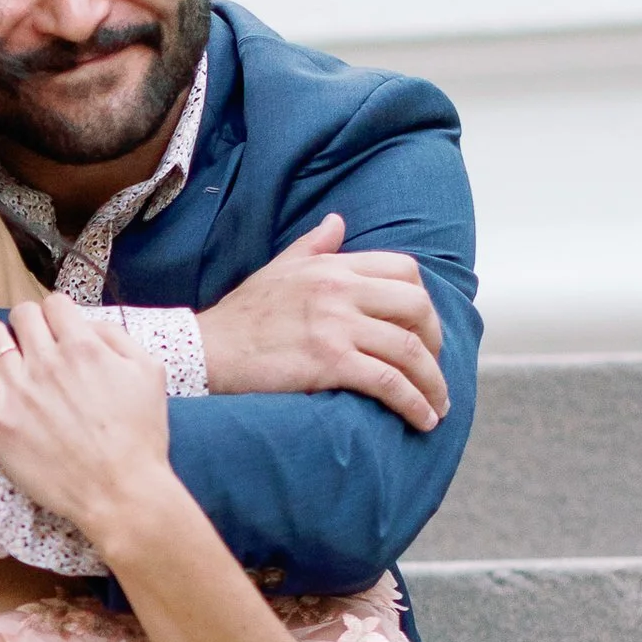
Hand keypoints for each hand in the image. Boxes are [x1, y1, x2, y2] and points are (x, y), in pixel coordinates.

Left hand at [0, 298, 173, 551]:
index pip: (55, 305)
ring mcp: (18, 387)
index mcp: (84, 346)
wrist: (119, 491)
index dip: (56, 318)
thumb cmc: (139, 437)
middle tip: (32, 350)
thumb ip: (115, 336)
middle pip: (22, 316)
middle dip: (27, 326)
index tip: (56, 334)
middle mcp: (48, 359)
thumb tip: (84, 322)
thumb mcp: (148, 372)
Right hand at [198, 216, 448, 430]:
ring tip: (437, 407)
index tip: (423, 329)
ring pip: (409, 349)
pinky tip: (422, 419)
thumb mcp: (277, 270)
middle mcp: (340, 289)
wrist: (204, 351)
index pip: (404, 270)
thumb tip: (337, 222)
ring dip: (433, 383)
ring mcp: (336, 325)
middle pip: (417, 307)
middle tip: (433, 369)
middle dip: (436, 341)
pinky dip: (414, 402)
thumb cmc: (240, 316)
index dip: (423, 301)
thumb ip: (312, 246)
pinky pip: (389, 382)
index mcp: (332, 266)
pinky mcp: (329, 362)